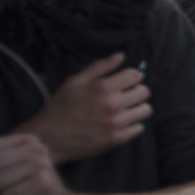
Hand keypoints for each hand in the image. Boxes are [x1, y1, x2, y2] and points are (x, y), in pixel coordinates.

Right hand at [18, 53, 151, 162]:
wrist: (48, 138)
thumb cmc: (60, 107)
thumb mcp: (74, 82)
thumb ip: (100, 67)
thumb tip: (121, 56)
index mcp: (102, 87)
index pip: (136, 75)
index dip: (133, 76)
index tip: (127, 81)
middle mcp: (112, 104)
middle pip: (144, 92)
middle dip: (137, 91)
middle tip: (126, 95)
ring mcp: (116, 123)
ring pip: (145, 110)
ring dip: (137, 108)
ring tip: (124, 109)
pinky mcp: (116, 139)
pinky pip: (139, 128)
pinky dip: (132, 124)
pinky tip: (120, 123)